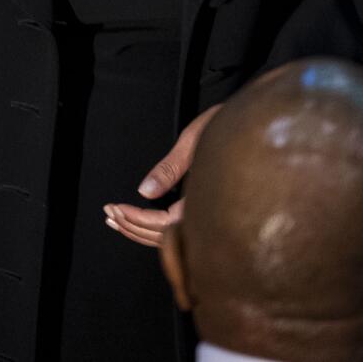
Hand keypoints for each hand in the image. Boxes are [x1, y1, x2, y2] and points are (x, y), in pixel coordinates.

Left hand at [104, 103, 219, 248]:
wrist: (254, 124)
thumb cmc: (227, 127)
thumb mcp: (193, 141)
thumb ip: (169, 169)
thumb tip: (144, 192)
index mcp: (208, 201)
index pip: (165, 224)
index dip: (137, 219)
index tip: (116, 208)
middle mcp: (210, 215)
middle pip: (165, 237)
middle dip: (133, 227)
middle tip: (108, 214)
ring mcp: (211, 217)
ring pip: (172, 238)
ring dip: (141, 230)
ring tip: (116, 221)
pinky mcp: (208, 212)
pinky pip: (180, 231)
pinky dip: (155, 228)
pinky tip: (140, 223)